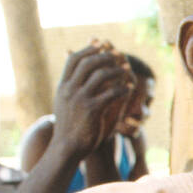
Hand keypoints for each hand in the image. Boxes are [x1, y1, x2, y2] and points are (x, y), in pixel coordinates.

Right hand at [50, 41, 134, 158]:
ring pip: (101, 75)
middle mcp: (69, 90)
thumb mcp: (65, 103)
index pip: (74, 60)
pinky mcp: (92, 110)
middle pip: (88, 63)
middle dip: (105, 56)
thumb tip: (76, 76)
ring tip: (126, 70)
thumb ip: (71, 86)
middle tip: (118, 55)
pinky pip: (111, 93)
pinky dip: (122, 88)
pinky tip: (129, 88)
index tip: (101, 44)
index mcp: (63, 86)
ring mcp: (80, 99)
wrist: (66, 148)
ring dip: (116, 70)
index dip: (88, 49)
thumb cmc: (69, 126)